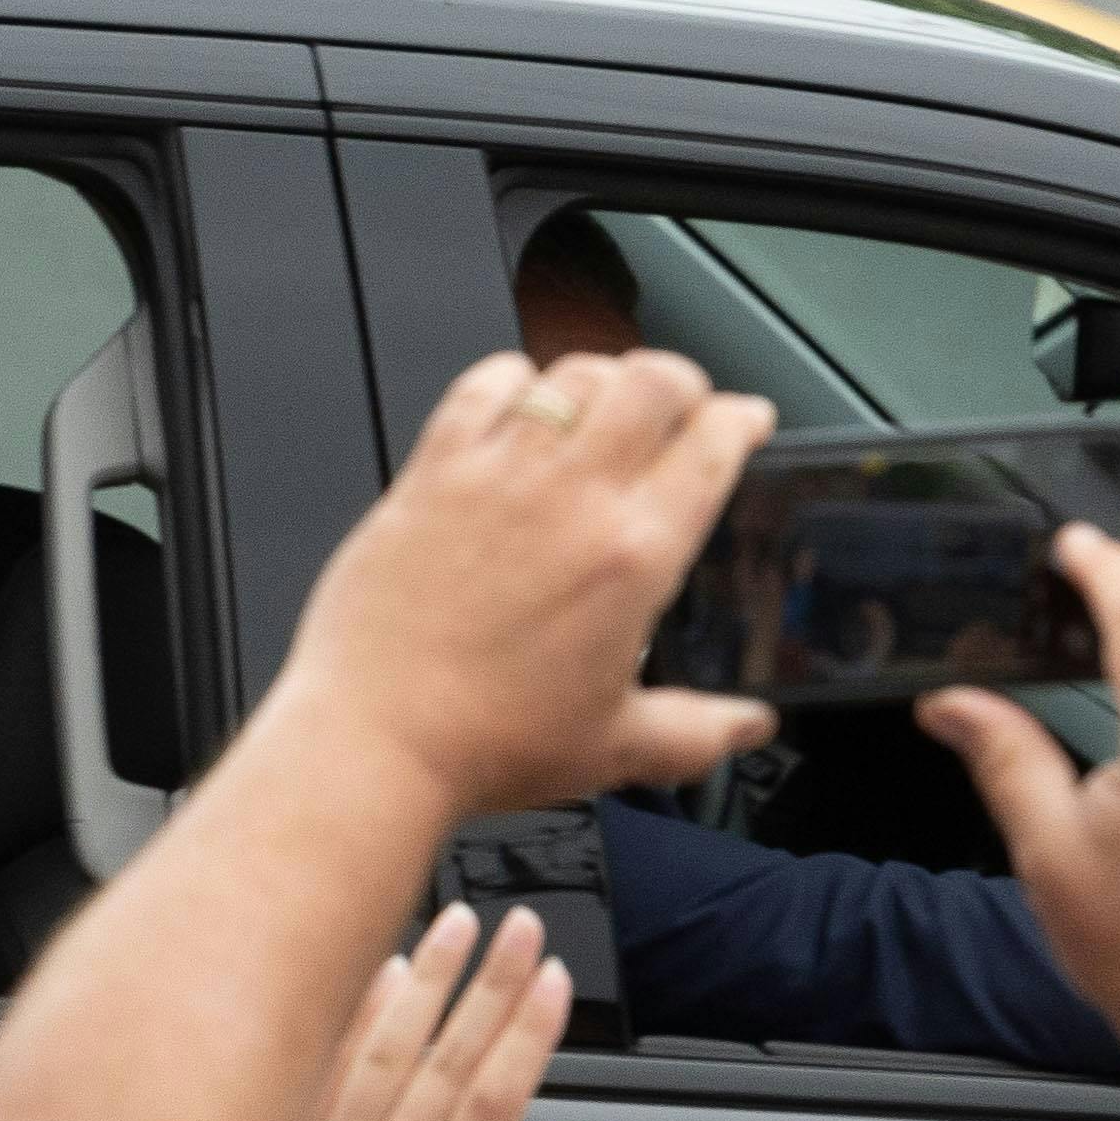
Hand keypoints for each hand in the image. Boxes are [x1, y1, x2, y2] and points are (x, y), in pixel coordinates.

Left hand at [219, 904, 585, 1120]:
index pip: (497, 1095)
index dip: (529, 1030)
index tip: (554, 979)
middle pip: (450, 1053)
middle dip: (493, 981)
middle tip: (525, 926)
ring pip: (389, 1043)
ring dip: (429, 976)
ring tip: (462, 922)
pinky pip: (333, 1065)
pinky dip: (363, 1013)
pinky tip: (389, 971)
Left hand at [267, 345, 775, 819]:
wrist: (372, 740)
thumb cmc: (479, 742)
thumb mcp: (613, 747)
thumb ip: (697, 733)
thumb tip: (746, 725)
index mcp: (631, 555)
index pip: (712, 443)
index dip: (742, 418)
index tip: (743, 421)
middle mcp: (570, 497)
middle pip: (652, 379)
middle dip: (681, 380)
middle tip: (681, 403)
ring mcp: (497, 475)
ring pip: (573, 372)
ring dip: (603, 377)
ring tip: (607, 403)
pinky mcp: (431, 472)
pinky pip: (482, 386)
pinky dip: (511, 378)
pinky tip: (517, 401)